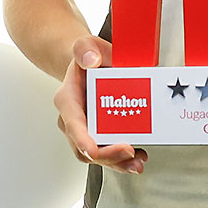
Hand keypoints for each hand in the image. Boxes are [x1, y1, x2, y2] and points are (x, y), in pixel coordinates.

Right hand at [53, 35, 147, 174]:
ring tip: (137, 163)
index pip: (72, 124)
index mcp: (68, 100)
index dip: (82, 140)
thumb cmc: (86, 57)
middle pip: (85, 148)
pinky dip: (123, 158)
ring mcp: (87, 130)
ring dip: (117, 163)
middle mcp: (74, 120)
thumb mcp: (85, 45)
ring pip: (98, 155)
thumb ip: (85, 48)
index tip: (94, 150)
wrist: (90, 64)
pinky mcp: (101, 134)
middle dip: (107, 156)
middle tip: (129, 151)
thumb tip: (91, 61)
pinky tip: (139, 156)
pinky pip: (109, 152)